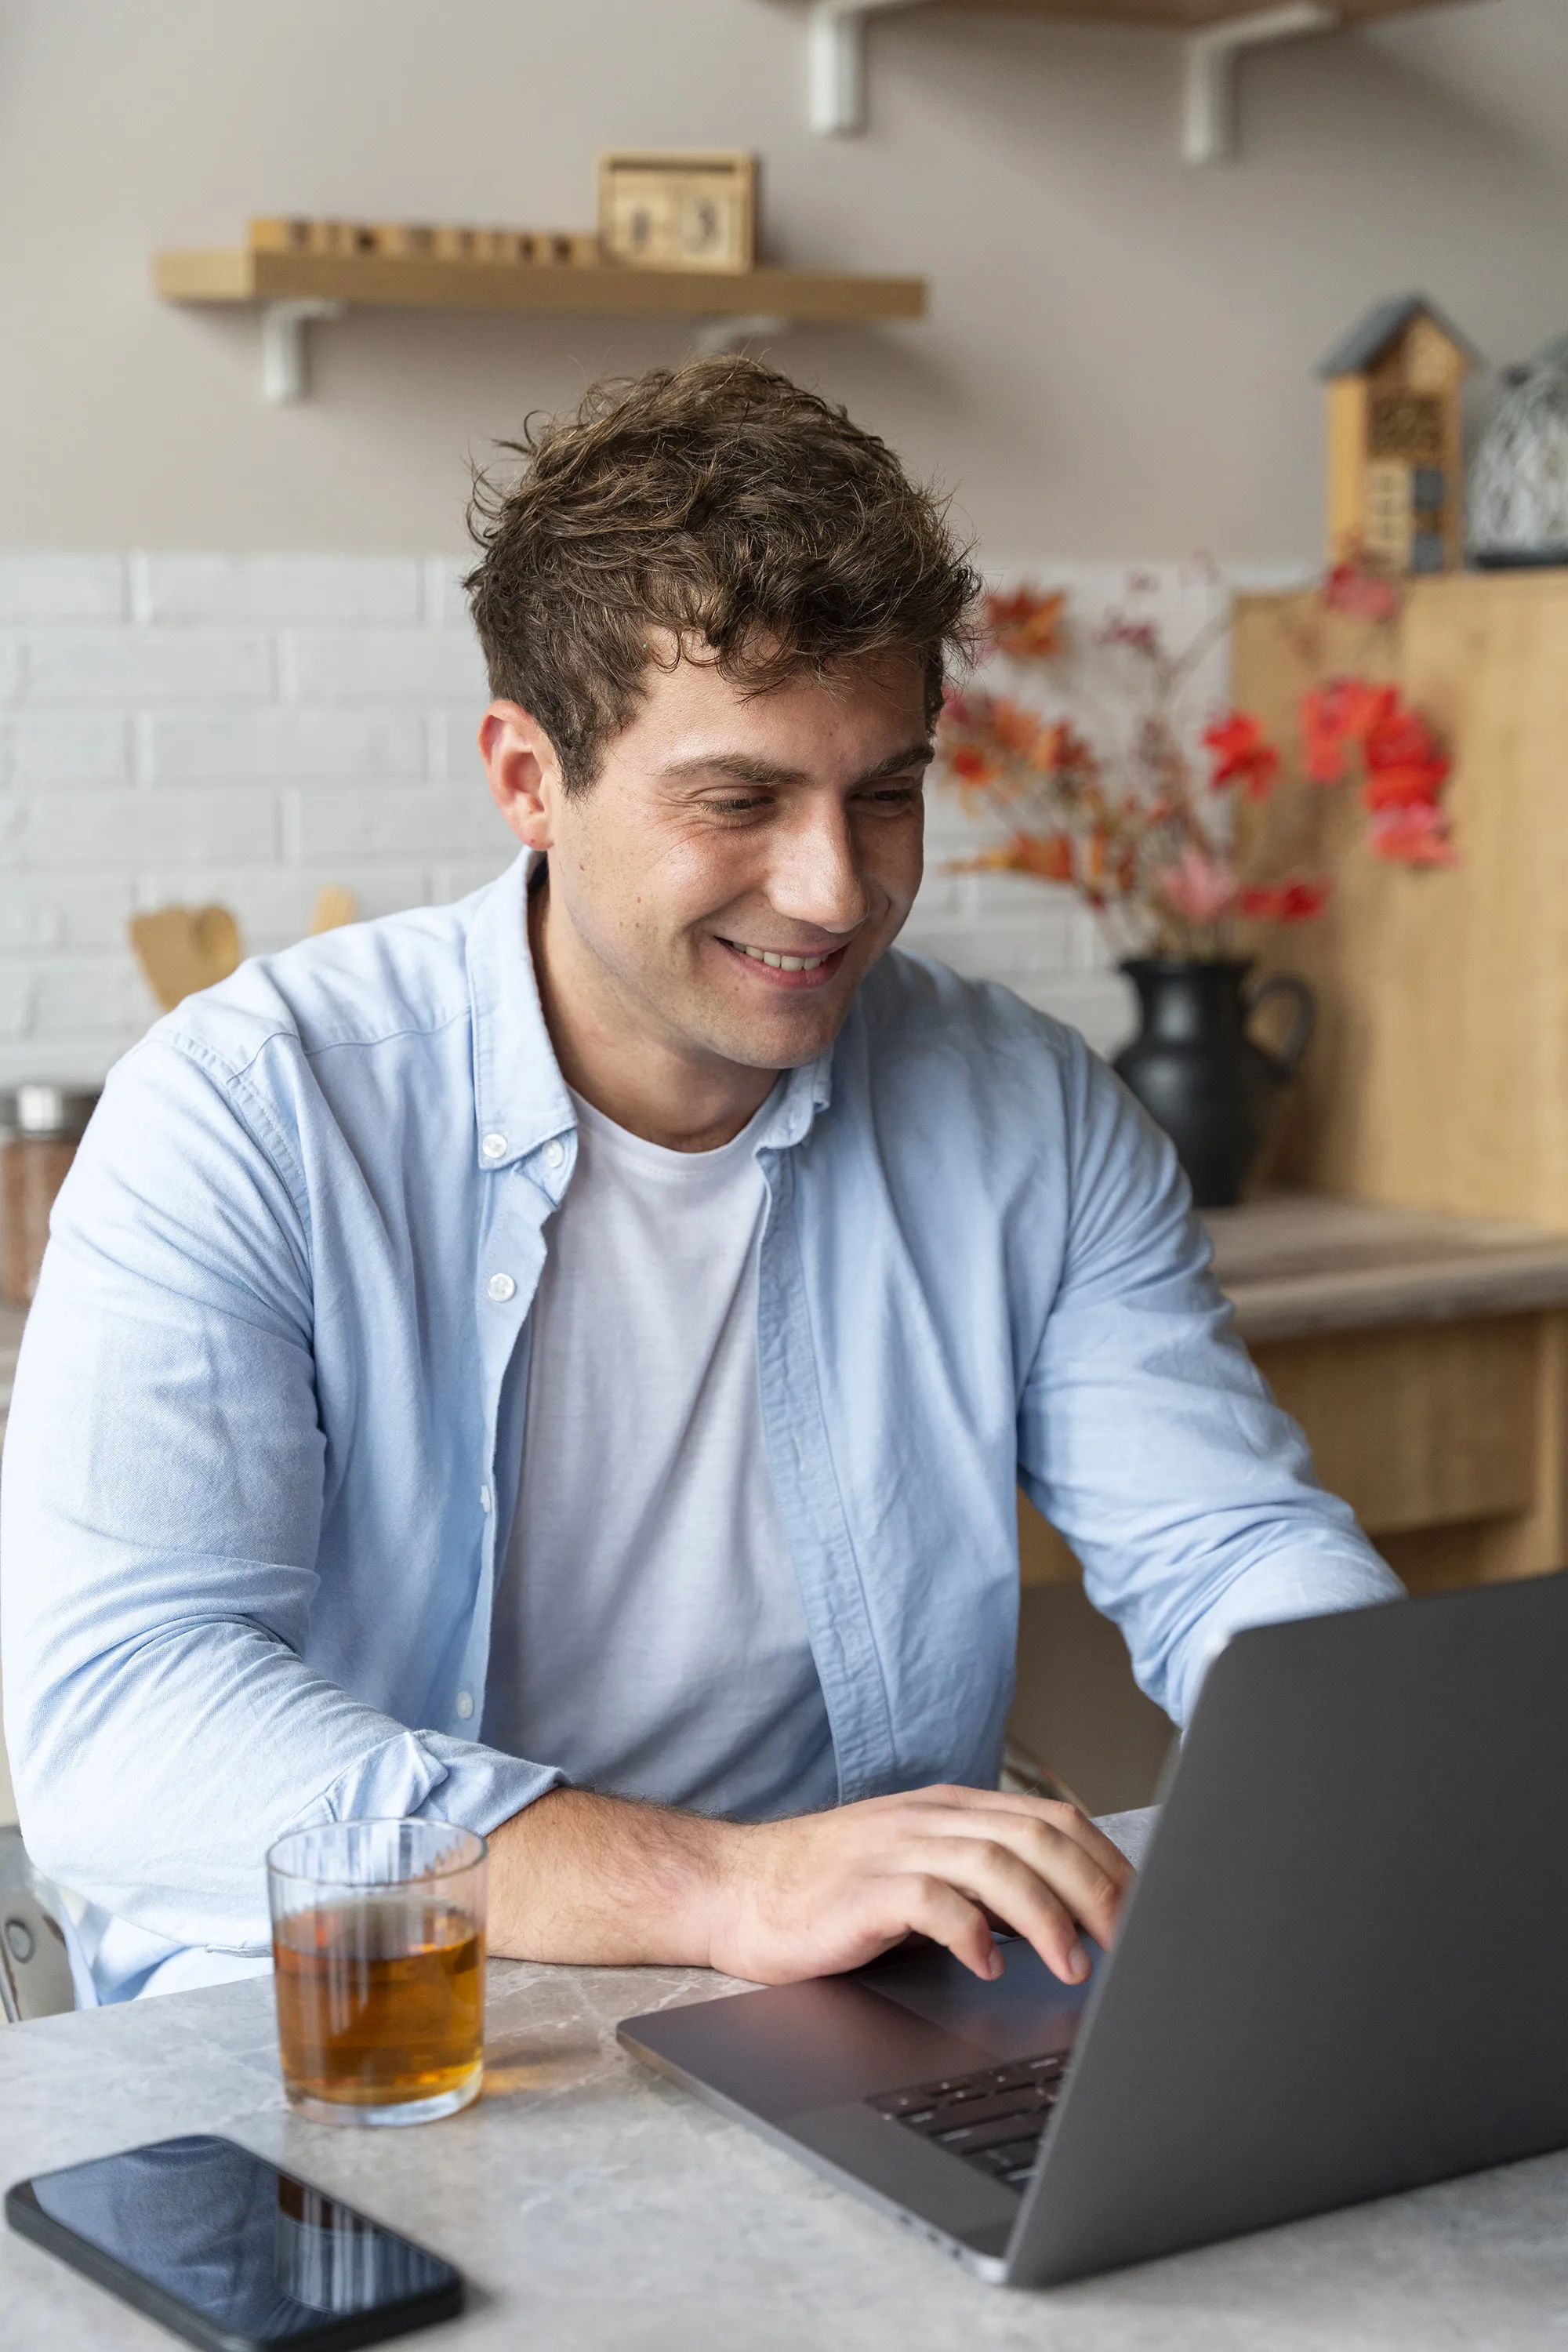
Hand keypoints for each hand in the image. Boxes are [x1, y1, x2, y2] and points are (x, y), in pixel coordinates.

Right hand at [707, 1784, 1131, 1987]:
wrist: (734, 1888)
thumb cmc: (827, 1891)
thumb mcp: (916, 1870)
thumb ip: (978, 1878)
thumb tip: (1063, 1918)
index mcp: (951, 1810)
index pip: (1053, 1818)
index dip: (1108, 1862)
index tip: (1145, 1910)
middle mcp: (930, 1820)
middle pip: (1038, 1836)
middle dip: (1097, 1890)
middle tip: (1129, 1944)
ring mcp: (894, 1849)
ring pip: (996, 1862)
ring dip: (1047, 1917)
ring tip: (1074, 1967)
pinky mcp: (861, 1889)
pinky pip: (931, 1900)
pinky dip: (972, 1931)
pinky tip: (989, 1966)